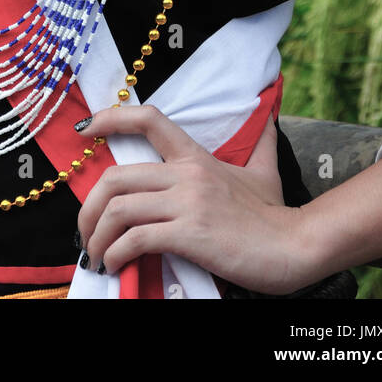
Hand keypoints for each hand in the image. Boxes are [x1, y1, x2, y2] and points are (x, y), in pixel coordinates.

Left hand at [76, 104, 312, 294]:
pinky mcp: (190, 233)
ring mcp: (188, 202)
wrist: (296, 247)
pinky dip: (116, 253)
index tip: (85, 130)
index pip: (149, 120)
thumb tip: (270, 117)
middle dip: (89, 205)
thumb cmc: (275, 216)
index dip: (111, 118)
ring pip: (120, 208)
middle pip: (116, 176)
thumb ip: (261, 143)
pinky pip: (136, 238)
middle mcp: (188, 173)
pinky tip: (116, 265)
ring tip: (96, 255)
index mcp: (196, 156)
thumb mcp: (264, 171)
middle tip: (85, 230)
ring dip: (97, 235)